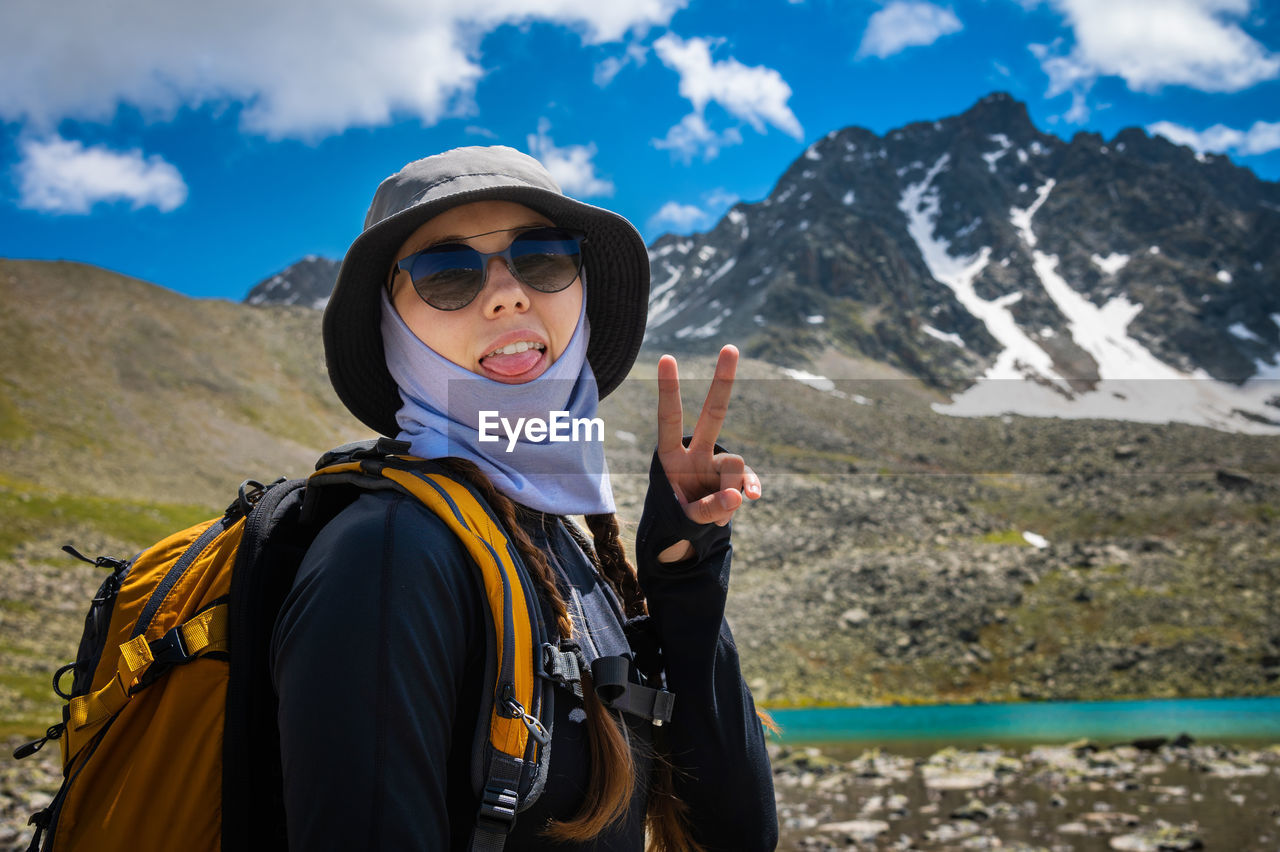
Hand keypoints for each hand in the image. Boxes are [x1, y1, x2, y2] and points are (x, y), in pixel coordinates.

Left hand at [655, 345, 760, 560]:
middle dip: (723, 381)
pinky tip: (751, 497)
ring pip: (735, 465)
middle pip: (713, 414)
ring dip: (728, 493)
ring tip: (713, 510)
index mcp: (670, 456)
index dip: (669, 390)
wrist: (689, 529)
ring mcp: (718, 463)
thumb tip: (739, 495)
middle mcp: (695, 452)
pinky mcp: (736, 477)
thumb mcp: (686, 518)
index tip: (668, 358)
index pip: (669, 419)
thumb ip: (709, 509)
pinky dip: (750, 489)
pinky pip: (748, 479)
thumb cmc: (677, 517)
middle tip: (730, 347)